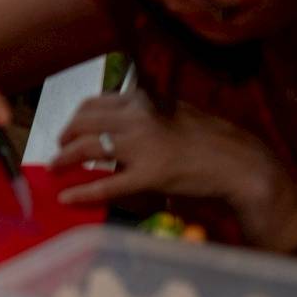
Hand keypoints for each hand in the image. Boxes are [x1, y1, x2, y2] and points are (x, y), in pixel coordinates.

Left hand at [52, 91, 296, 248]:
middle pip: (84, 124)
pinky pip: (106, 185)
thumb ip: (145, 112)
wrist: (240, 162)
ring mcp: (142, 146)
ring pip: (88, 149)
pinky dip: (83, 191)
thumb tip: (115, 122)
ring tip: (56, 168)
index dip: (76, 118)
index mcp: (143, 100)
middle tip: (59, 149)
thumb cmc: (209, 138)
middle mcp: (138, 117)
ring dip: (65, 159)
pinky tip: (68, 197)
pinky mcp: (148, 176)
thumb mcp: (173, 111)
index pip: (94, 103)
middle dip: (65, 138)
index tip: (70, 128)